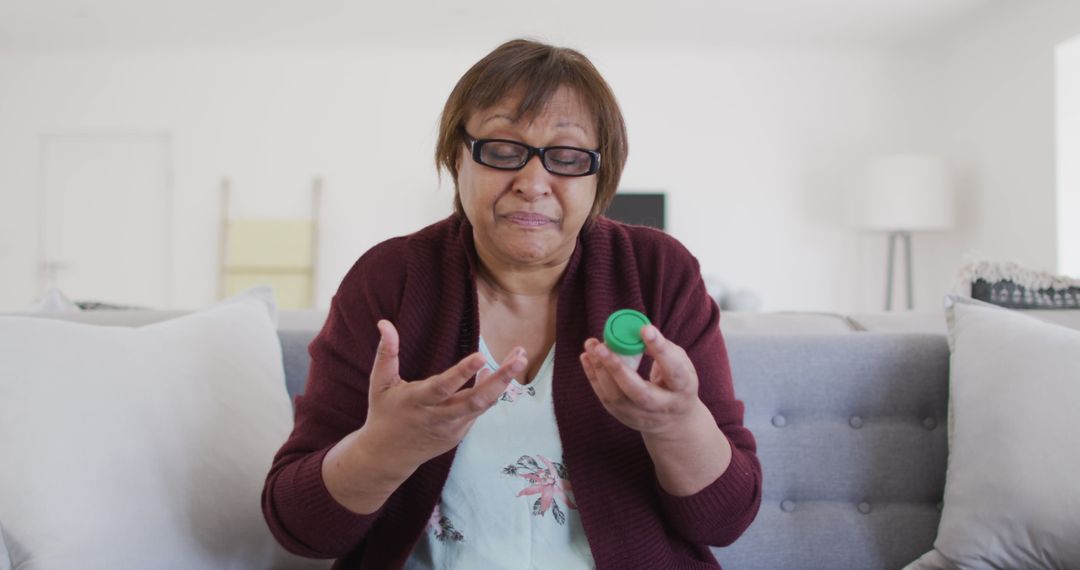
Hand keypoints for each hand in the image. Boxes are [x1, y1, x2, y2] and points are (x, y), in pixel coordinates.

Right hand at [362, 319, 526, 471]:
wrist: (388, 456)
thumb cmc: (384, 412)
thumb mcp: (379, 383)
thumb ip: (386, 353)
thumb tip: (384, 323)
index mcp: (417, 401)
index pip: (443, 387)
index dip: (462, 373)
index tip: (482, 356)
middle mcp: (438, 416)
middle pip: (475, 400)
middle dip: (500, 379)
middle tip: (520, 358)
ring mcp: (452, 427)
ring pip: (483, 405)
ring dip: (503, 382)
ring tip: (519, 358)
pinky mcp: (460, 433)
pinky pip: (480, 409)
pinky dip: (491, 391)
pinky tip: (501, 372)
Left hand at [580, 325, 706, 438]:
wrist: (674, 421)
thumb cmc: (676, 382)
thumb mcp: (680, 364)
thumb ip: (663, 348)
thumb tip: (638, 332)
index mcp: (682, 388)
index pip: (673, 370)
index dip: (660, 350)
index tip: (645, 330)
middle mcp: (662, 406)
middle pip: (639, 392)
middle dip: (618, 369)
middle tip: (602, 347)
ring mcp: (641, 415)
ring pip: (616, 397)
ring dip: (600, 370)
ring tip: (591, 345)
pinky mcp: (623, 416)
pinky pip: (605, 397)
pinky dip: (593, 376)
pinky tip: (586, 357)